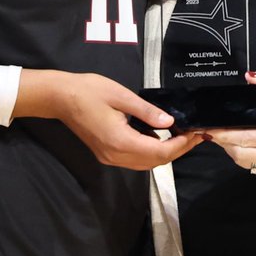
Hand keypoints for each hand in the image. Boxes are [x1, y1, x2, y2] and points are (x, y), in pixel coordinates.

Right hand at [15, 70, 201, 169]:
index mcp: (120, 141)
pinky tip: (158, 136)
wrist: (60, 97)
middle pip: (155, 162)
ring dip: (165, 153)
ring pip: (145, 163)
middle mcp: (115, 155)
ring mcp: (109, 157)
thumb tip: (170, 122)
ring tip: (181, 135)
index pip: (159, 152)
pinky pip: (134, 159)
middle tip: (194, 134)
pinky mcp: (106, 154)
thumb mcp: (122, 96)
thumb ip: (147, 112)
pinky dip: (150, 151)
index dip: (181, 145)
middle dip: (177, 150)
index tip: (196, 133)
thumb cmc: (89, 91)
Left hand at [203, 69, 255, 176]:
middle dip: (222, 142)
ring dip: (229, 150)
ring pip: (244, 162)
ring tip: (221, 137)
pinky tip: (237, 145)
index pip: (246, 137)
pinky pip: (252, 166)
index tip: (211, 127)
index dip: (225, 134)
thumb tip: (249, 76)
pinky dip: (241, 156)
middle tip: (210, 131)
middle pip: (240, 152)